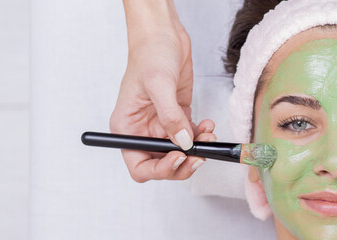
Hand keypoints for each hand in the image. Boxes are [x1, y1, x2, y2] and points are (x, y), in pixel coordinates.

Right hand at [110, 0, 215, 181]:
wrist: (163, 34)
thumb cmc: (150, 53)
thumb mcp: (159, 85)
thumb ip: (170, 117)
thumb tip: (183, 143)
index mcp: (127, 128)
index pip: (140, 167)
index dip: (159, 170)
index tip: (178, 158)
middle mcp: (143, 130)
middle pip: (162, 164)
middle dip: (183, 163)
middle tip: (199, 154)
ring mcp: (161, 124)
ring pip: (180, 152)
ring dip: (196, 149)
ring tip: (208, 135)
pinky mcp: (177, 115)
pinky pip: (190, 136)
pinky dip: (201, 135)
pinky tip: (208, 125)